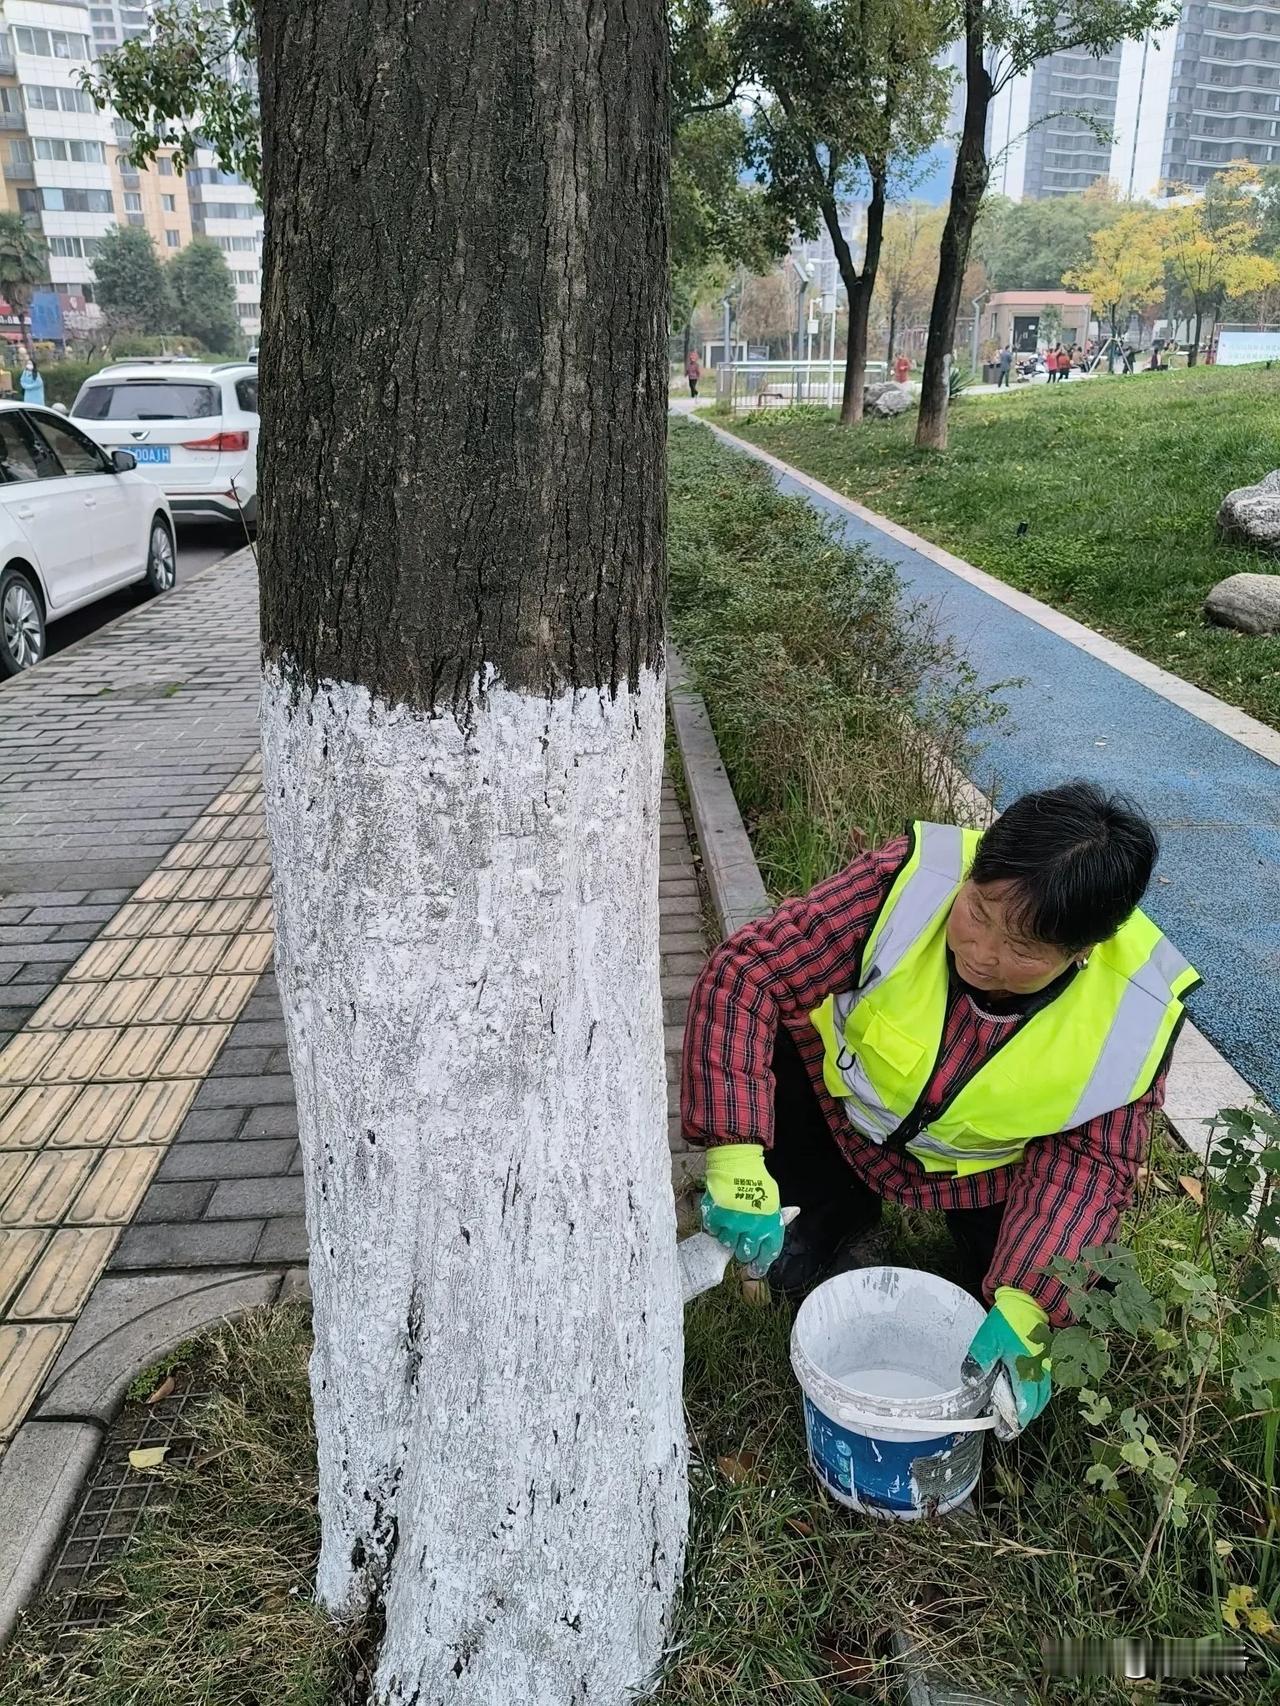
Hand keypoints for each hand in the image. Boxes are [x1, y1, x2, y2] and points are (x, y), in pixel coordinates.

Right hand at [700, 1143, 783, 1270]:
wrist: (737, 1162)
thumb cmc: (757, 1179)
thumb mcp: (773, 1198)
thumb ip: (779, 1213)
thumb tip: (794, 1212)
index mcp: (771, 1226)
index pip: (767, 1256)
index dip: (760, 1265)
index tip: (753, 1269)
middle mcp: (753, 1229)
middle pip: (745, 1254)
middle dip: (742, 1249)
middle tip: (740, 1239)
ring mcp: (733, 1225)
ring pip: (727, 1244)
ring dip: (728, 1236)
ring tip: (730, 1223)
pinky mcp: (716, 1218)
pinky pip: (713, 1231)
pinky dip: (715, 1226)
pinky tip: (720, 1215)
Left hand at [962, 1286, 1051, 1437]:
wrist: (1030, 1302)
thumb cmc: (1010, 1320)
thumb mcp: (988, 1339)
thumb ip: (979, 1361)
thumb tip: (970, 1382)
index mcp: (1026, 1373)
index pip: (1024, 1407)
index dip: (1014, 1423)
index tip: (1003, 1431)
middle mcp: (1040, 1375)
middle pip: (1034, 1407)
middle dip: (1021, 1419)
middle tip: (1005, 1425)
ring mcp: (1046, 1369)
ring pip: (1041, 1398)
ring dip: (1028, 1408)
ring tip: (1012, 1413)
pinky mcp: (1047, 1362)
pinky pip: (1043, 1386)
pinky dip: (1033, 1395)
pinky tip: (1021, 1393)